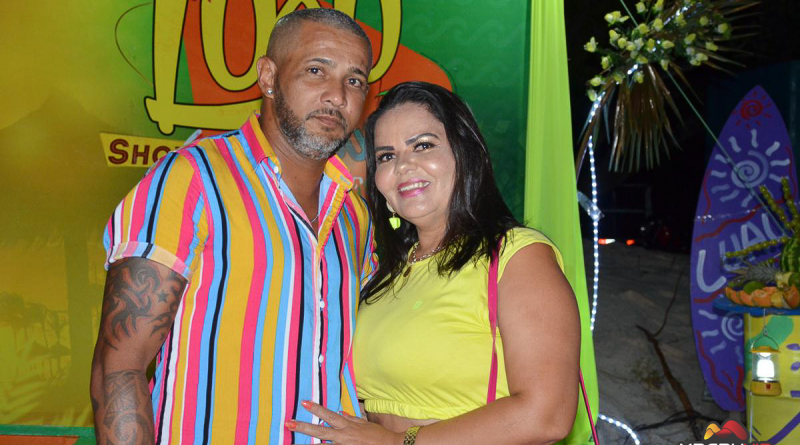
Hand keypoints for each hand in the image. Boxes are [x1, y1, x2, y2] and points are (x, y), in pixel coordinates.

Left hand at [288, 400, 402, 444]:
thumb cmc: (377, 435)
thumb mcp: (364, 424)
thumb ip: (350, 419)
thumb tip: (339, 413)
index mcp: (346, 426)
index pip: (328, 415)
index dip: (316, 409)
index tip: (304, 403)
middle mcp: (342, 437)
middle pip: (319, 432)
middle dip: (303, 427)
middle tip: (288, 423)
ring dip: (308, 444)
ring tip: (292, 441)